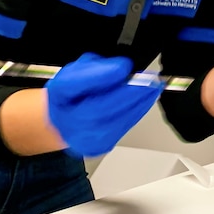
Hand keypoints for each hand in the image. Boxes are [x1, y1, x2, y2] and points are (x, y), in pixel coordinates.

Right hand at [46, 53, 162, 156]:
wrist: (64, 120)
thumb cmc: (74, 92)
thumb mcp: (81, 69)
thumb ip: (98, 67)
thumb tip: (122, 68)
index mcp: (59, 93)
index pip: (73, 85)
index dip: (100, 76)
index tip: (124, 67)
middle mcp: (66, 119)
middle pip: (99, 109)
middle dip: (131, 93)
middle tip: (152, 80)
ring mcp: (81, 137)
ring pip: (114, 121)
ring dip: (139, 104)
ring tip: (154, 89)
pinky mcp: (97, 146)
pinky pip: (121, 128)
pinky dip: (136, 113)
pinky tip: (146, 101)